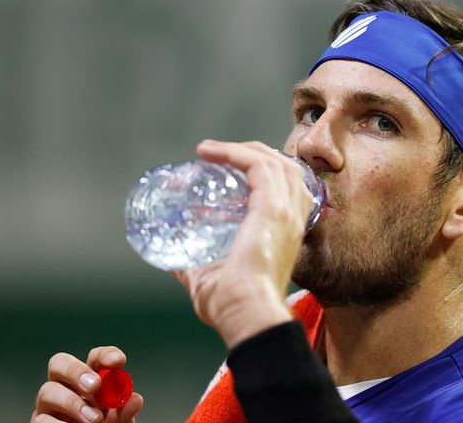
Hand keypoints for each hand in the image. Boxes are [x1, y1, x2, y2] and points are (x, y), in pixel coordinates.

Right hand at [31, 346, 142, 422]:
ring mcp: (48, 405)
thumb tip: (136, 399)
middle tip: (96, 386)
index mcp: (89, 380)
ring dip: (73, 403)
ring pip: (47, 391)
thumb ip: (124, 411)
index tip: (118, 362)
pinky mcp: (38, 422)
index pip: (94, 358)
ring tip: (95, 419)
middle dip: (77, 371)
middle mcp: (64, 387)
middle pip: (59, 363)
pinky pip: (41, 420)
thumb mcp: (118, 421)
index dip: (105, 355)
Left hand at [174, 140, 314, 347]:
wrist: (245, 313)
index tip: (228, 170)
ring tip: (211, 150)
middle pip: (285, 168)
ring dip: (242, 149)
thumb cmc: (231, 305)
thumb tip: (170, 259)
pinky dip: (235, 153)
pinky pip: (258, 166)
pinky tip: (210, 153)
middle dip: (254, 154)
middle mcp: (293, 218)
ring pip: (274, 161)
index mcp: (286, 233)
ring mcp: (286, 211)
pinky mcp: (272, 207)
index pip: (287, 189)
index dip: (262, 173)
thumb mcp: (209, 278)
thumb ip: (193, 266)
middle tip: (220, 155)